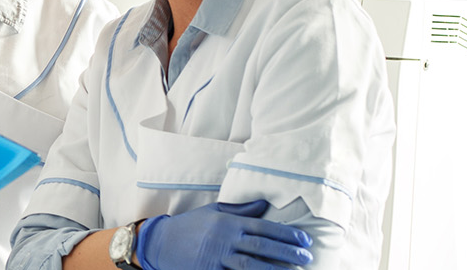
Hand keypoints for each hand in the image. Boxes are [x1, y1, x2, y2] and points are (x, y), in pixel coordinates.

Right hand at [136, 200, 312, 269]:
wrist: (160, 242)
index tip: (304, 240)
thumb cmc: (189, 225)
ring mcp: (216, 257)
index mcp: (228, 222)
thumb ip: (240, 210)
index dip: (285, 234)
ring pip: (250, 265)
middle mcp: (224, 239)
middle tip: (306, 257)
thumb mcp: (214, 211)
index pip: (263, 227)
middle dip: (286, 252)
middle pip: (261, 247)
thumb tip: (264, 204)